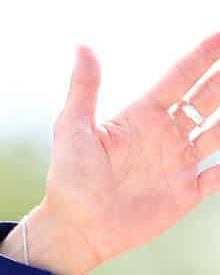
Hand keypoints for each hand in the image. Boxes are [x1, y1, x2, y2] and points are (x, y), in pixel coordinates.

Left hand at [16, 33, 219, 274]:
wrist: (75, 229)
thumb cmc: (68, 179)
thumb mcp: (72, 129)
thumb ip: (84, 88)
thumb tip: (82, 46)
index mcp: (142, 117)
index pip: (181, 77)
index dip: (204, 56)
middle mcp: (165, 136)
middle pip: (207, 98)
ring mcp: (178, 163)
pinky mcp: (185, 193)